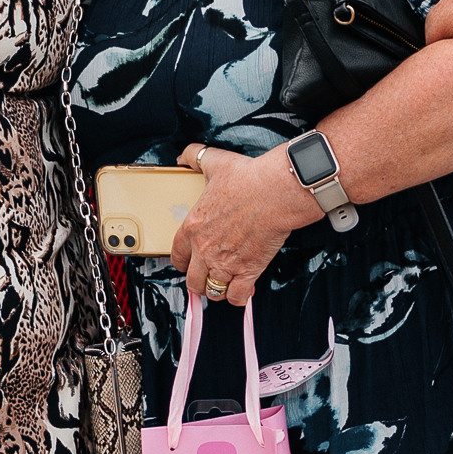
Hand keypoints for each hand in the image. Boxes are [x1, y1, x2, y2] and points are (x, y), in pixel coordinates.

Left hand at [170, 141, 314, 309]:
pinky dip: (239, 297)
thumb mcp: (215, 162)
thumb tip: (183, 155)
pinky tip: (244, 289)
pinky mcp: (248, 271)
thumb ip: (196, 157)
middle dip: (199, 281)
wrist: (275, 191)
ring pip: (213, 291)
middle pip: (192, 280)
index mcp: (193, 227)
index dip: (182, 262)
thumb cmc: (248, 178)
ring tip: (225, 284)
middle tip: (207, 277)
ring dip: (218, 290)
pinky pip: (236, 297)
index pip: (177, 256)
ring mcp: (225, 263)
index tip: (189, 262)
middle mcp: (205, 249)